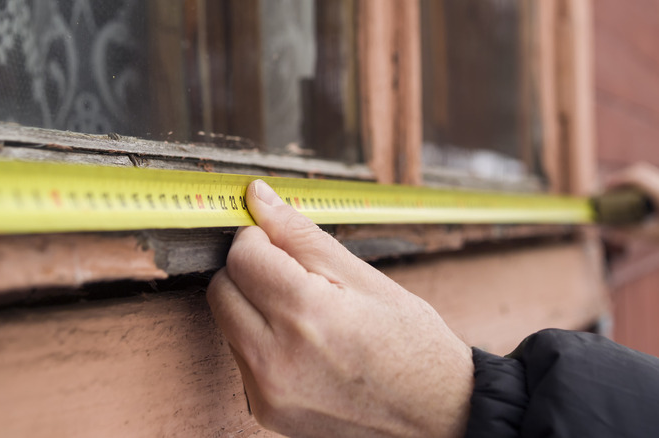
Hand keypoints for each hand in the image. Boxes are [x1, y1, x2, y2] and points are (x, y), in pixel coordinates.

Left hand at [206, 180, 473, 437]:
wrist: (436, 416)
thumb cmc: (412, 345)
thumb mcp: (365, 278)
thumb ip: (301, 236)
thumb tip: (258, 197)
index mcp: (306, 316)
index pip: (242, 256)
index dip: (258, 238)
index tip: (277, 239)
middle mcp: (276, 359)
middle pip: (222, 289)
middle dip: (248, 270)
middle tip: (292, 273)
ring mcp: (267, 392)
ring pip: (227, 323)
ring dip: (252, 306)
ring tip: (305, 314)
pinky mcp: (265, 413)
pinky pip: (241, 359)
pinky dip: (261, 341)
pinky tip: (302, 345)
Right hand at [606, 163, 658, 257]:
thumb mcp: (658, 238)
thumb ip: (630, 232)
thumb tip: (606, 230)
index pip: (637, 176)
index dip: (616, 180)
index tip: (601, 189)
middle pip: (641, 172)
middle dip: (620, 180)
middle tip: (606, 195)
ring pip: (648, 178)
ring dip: (631, 185)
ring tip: (619, 202)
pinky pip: (656, 185)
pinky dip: (641, 191)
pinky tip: (637, 207)